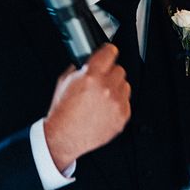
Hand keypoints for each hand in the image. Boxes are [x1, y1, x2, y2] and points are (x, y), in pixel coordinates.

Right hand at [43, 44, 130, 170]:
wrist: (64, 137)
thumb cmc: (62, 113)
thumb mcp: (64, 82)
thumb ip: (79, 68)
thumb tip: (88, 62)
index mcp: (91, 76)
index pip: (110, 52)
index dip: (108, 52)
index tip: (109, 52)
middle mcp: (107, 87)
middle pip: (119, 70)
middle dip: (109, 74)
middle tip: (100, 82)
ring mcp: (117, 102)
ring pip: (125, 85)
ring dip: (116, 88)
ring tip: (101, 98)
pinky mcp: (123, 115)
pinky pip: (126, 102)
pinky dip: (118, 103)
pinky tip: (105, 109)